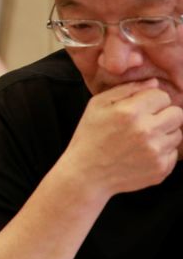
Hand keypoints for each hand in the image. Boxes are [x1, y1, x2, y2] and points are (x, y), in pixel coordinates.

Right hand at [61, 80, 182, 197]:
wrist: (85, 175)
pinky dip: (161, 152)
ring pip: (177, 134)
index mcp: (130, 112)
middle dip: (163, 116)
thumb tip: (154, 83)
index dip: (151, 101)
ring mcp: (155, 152)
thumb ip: (126, 90)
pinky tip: (142, 154)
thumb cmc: (89, 137)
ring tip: (142, 140)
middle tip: (146, 123)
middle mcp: (146, 131)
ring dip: (163, 134)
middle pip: (177, 113)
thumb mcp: (96, 106)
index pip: (161, 96)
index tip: (140, 109)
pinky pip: (174, 153)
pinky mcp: (161, 169)